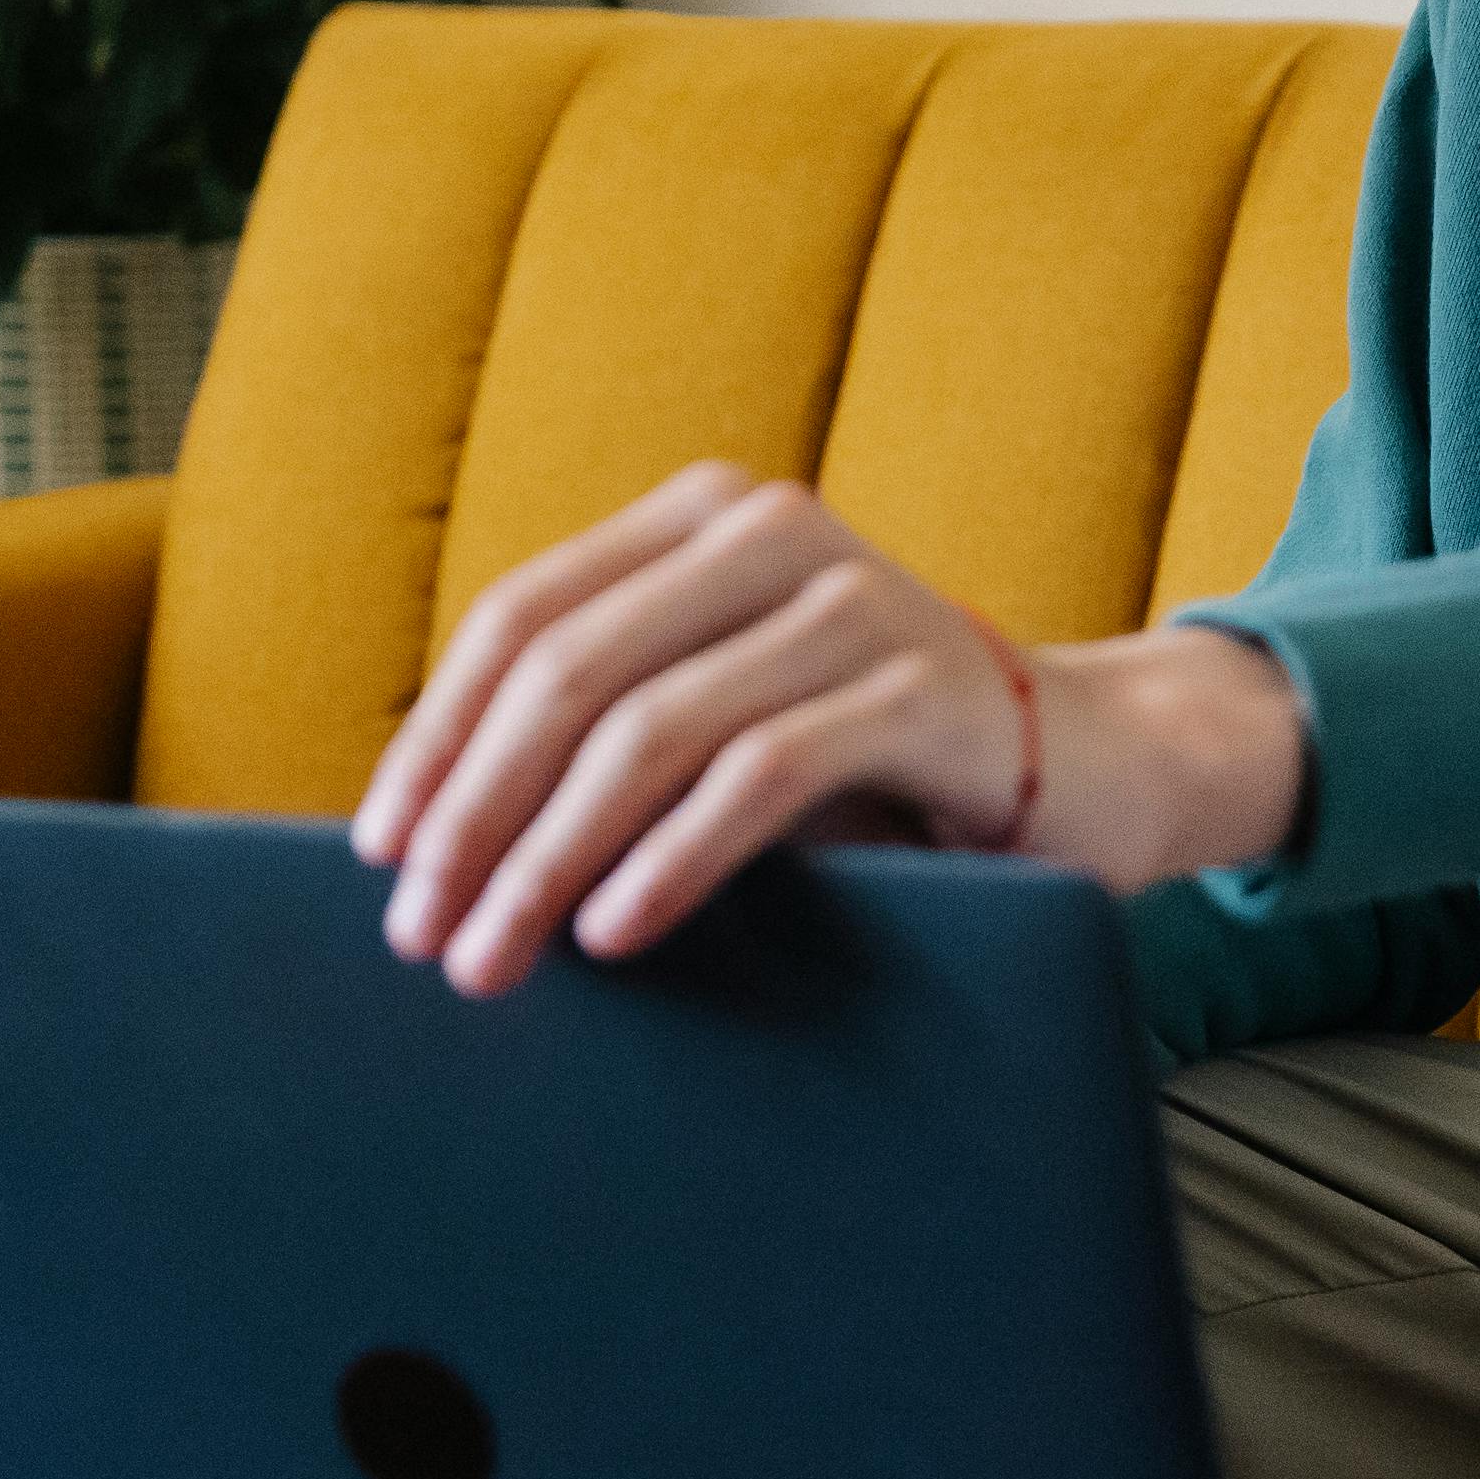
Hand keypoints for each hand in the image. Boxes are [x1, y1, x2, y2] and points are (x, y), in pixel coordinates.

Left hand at [347, 464, 1309, 996]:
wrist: (1096, 768)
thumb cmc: (879, 766)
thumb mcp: (727, 722)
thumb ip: (610, 738)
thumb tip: (434, 846)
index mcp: (702, 518)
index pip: (523, 618)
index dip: (438, 737)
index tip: (383, 852)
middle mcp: (772, 528)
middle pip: (566, 672)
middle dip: (476, 815)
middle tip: (423, 935)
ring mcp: (855, 598)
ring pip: (647, 728)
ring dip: (549, 858)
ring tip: (497, 960)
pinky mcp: (925, 686)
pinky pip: (759, 774)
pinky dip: (670, 860)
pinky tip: (617, 930)